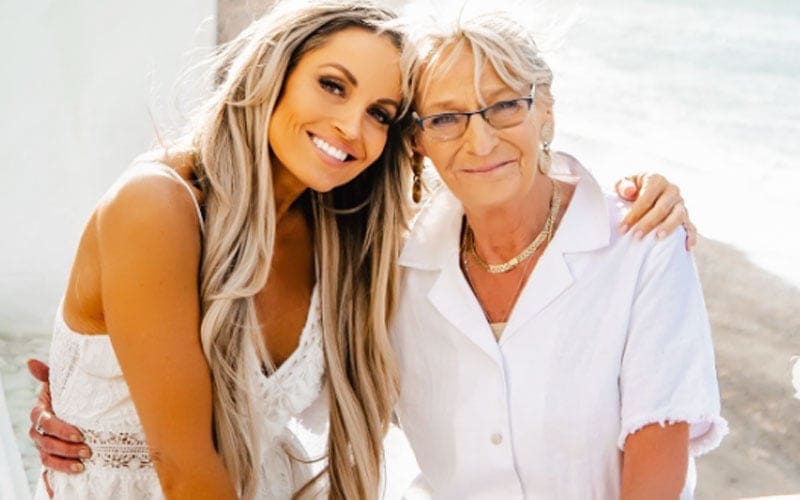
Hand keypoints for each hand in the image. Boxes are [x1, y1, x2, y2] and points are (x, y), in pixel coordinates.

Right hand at [27, 359, 90, 488]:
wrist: (76, 405)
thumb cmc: (68, 392)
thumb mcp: (60, 382)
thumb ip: (47, 374)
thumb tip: (31, 362)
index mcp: (40, 410)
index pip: (44, 422)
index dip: (60, 429)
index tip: (79, 434)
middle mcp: (38, 428)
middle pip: (45, 441)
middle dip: (66, 446)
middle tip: (87, 449)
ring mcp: (42, 442)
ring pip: (47, 454)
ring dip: (65, 459)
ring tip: (85, 459)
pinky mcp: (48, 453)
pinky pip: (49, 464)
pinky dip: (62, 468)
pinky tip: (78, 469)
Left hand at [615, 173, 696, 249]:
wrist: (641, 193)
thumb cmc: (629, 190)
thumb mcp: (622, 184)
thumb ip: (623, 185)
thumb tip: (629, 191)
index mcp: (656, 180)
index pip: (646, 198)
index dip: (634, 213)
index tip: (623, 227)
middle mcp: (671, 190)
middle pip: (662, 207)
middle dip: (648, 223)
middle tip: (636, 236)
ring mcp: (680, 203)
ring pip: (678, 215)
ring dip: (669, 227)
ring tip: (658, 237)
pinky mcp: (685, 215)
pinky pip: (690, 226)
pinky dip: (690, 236)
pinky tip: (686, 246)